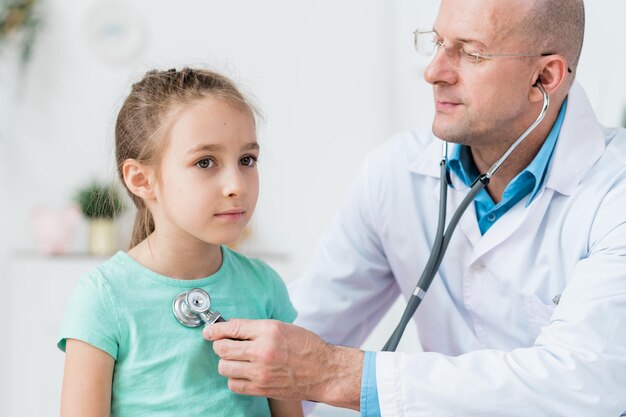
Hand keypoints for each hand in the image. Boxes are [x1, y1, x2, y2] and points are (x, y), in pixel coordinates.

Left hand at [203, 319, 362, 409]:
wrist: (323, 371)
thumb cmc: (306, 347)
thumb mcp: (283, 327)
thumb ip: (257, 328)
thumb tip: (231, 328)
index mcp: (269, 331)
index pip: (233, 327)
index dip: (216, 329)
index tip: (209, 331)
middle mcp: (263, 351)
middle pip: (224, 348)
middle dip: (220, 345)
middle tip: (224, 344)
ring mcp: (261, 372)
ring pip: (225, 367)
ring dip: (227, 363)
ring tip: (236, 360)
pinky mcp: (261, 388)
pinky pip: (234, 384)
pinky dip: (234, 378)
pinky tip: (243, 373)